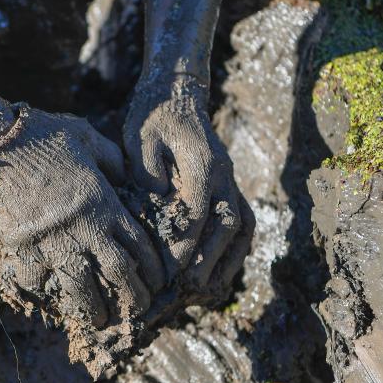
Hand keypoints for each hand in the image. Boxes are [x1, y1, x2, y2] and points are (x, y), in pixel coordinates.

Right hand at [0, 105, 165, 331]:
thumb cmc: (38, 134)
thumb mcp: (83, 136)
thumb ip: (109, 158)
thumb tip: (122, 176)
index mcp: (102, 201)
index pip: (137, 244)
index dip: (150, 268)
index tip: (155, 282)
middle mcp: (81, 227)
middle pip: (116, 272)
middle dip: (131, 295)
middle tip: (137, 311)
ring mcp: (51, 240)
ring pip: (81, 286)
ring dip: (93, 307)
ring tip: (100, 321)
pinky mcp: (21, 247)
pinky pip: (37, 280)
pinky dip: (46, 293)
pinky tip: (53, 301)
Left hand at [123, 79, 252, 301]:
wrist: (175, 93)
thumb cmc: (151, 117)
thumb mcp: (139, 138)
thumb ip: (148, 172)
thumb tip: (158, 207)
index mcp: (202, 162)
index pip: (198, 211)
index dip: (186, 243)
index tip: (170, 269)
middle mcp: (224, 174)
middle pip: (229, 223)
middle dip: (211, 258)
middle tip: (191, 288)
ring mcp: (230, 180)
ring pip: (243, 225)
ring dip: (230, 259)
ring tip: (212, 289)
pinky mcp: (228, 186)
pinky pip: (243, 221)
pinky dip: (235, 249)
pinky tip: (219, 271)